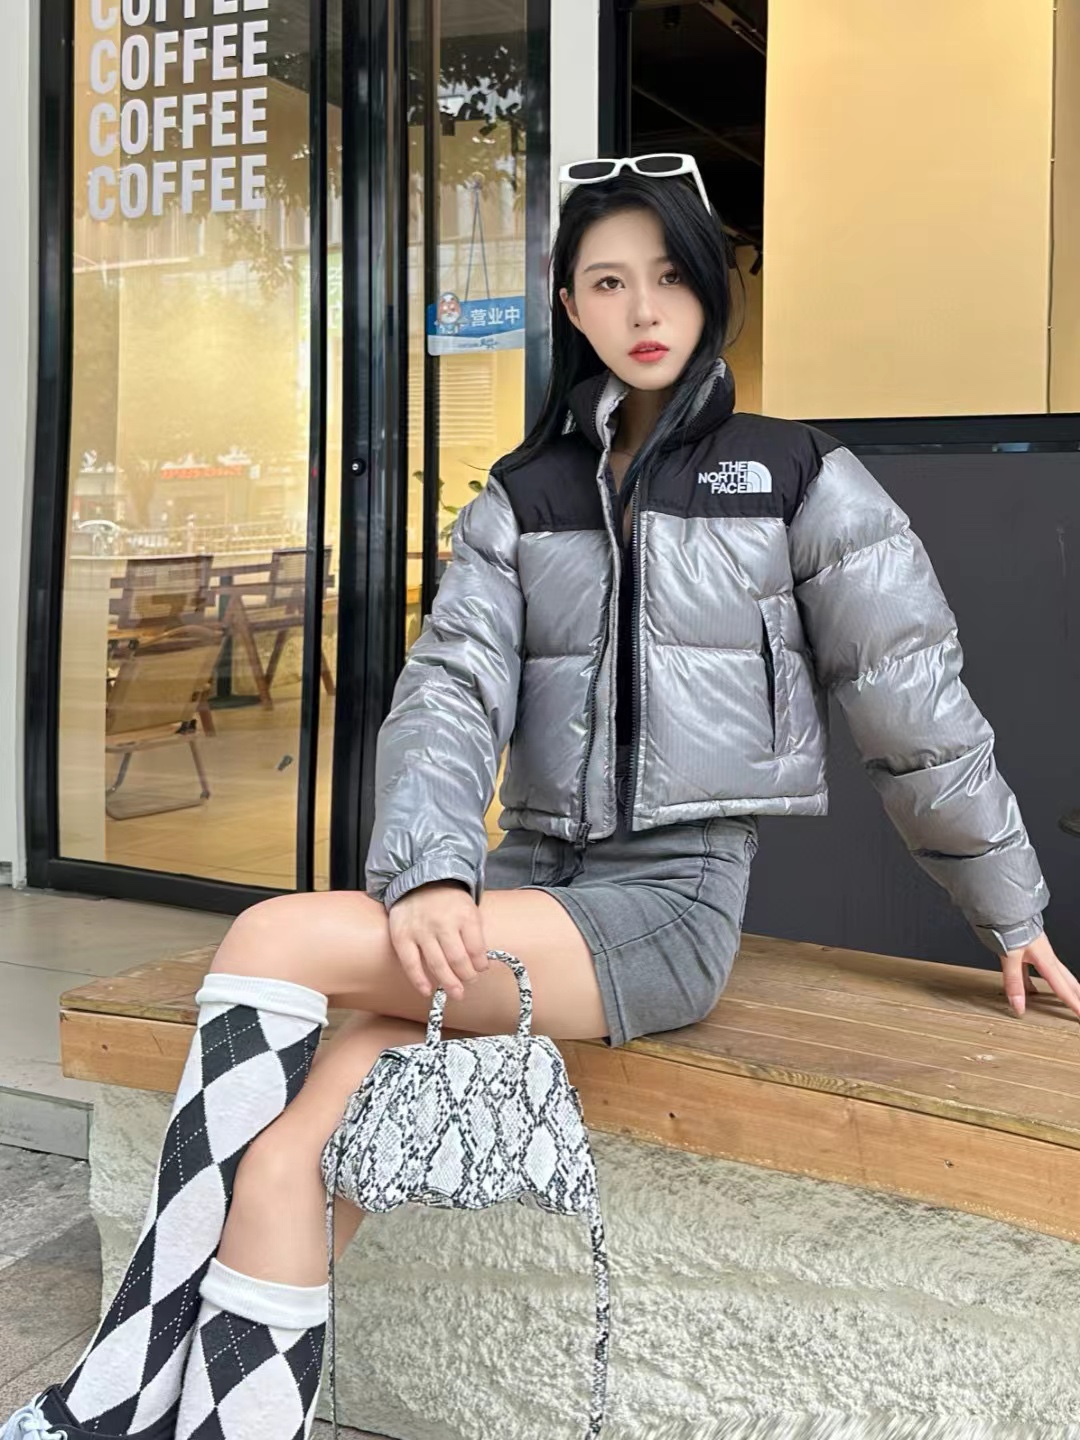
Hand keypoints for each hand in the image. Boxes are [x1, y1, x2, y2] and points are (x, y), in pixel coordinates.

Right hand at [388, 880, 489, 1001]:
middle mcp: (442, 923)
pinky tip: (428, 991)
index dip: (480, 964)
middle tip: (469, 983)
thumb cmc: (447, 901)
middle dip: (466, 976)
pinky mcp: (401, 937)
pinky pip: (411, 964)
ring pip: (437, 964)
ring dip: (448, 983)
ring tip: (456, 993)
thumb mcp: (468, 909)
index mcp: (463, 915)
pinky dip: (419, 980)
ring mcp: (420, 930)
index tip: (480, 969)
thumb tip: (479, 965)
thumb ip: (474, 934)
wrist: (417, 881)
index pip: (476, 948)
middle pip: (458, 959)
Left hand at [999, 931, 1079, 1019]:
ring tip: (1068, 1000)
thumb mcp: (1010, 956)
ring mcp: (1037, 951)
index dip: (1073, 1004)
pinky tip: (1031, 990)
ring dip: (1063, 988)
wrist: (1002, 904)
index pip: (1062, 988)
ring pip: (1055, 975)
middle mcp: (1046, 955)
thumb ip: (1014, 982)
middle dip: (1077, 995)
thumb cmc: (1008, 924)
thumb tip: (1019, 1006)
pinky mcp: (1027, 949)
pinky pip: (1037, 971)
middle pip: (1067, 980)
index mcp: (1045, 959)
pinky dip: (1037, 983)